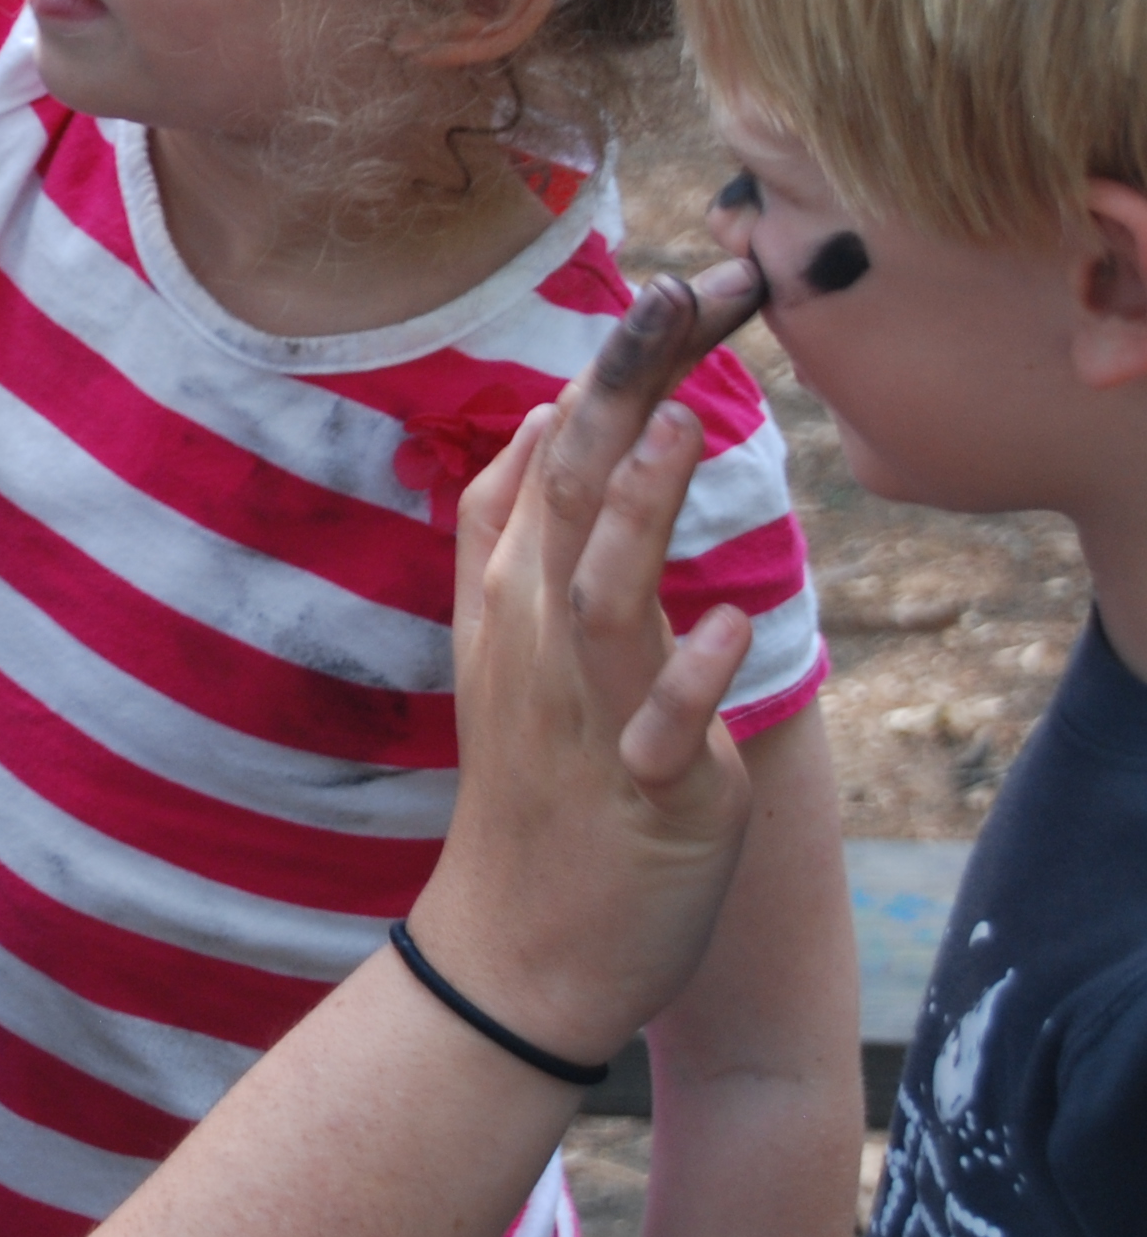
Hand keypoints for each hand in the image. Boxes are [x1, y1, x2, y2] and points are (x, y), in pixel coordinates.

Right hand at [410, 258, 769, 1069]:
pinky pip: (662, 732)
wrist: (515, 950)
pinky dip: (691, 678)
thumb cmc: (536, 789)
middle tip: (674, 295)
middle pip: (568, 496)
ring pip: (601, 597)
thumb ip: (514, 529)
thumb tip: (545, 416)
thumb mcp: (507, 643)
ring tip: (679, 424)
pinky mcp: (637, 794)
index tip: (675, 285)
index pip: (546, 456)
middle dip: (618, 392)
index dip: (602, 370)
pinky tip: (730, 625)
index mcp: (508, 597)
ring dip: (638, 511)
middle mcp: (532, 640)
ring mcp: (580, 715)